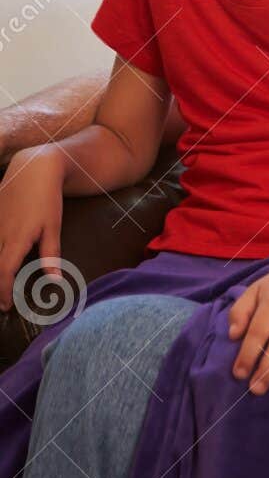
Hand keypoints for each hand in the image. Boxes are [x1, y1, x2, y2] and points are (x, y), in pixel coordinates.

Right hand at [0, 146, 66, 311]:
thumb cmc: (47, 200)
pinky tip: (0, 264)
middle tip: (2, 304)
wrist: (33, 170)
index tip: (6, 306)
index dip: (3, 291)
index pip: (4, 272)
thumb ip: (51, 255)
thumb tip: (55, 280)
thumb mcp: (53, 228)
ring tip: (0, 287)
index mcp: (15, 239)